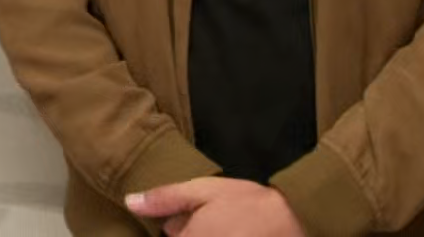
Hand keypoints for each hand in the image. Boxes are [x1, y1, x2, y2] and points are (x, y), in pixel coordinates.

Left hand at [126, 177, 305, 236]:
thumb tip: (130, 202)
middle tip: (217, 221)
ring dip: (203, 234)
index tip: (195, 217)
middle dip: (192, 232)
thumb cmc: (245, 203)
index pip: (168, 235)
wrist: (293, 222)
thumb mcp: (203, 191)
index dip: (179, 227)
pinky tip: (234, 233)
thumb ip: (165, 199)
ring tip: (228, 226)